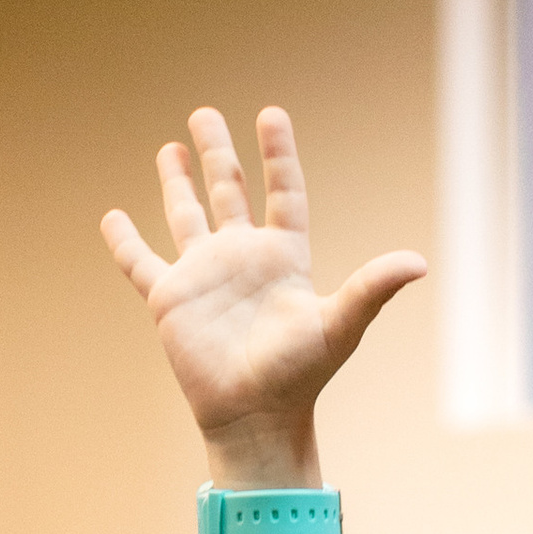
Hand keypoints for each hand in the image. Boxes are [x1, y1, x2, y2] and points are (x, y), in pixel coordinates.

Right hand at [102, 105, 422, 474]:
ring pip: (186, 216)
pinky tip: (112, 217)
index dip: (278, 154)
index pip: (283, 193)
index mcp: (283, 258)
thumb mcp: (340, 326)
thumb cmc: (299, 378)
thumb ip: (373, 288)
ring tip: (171, 147)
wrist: (256, 419)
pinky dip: (124, 241)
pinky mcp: (170, 300)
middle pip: (228, 190)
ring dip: (177, 181)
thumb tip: (420, 264)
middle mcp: (242, 259)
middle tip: (204, 114)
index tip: (270, 114)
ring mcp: (204, 277)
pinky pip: (141, 262)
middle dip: (217, 152)